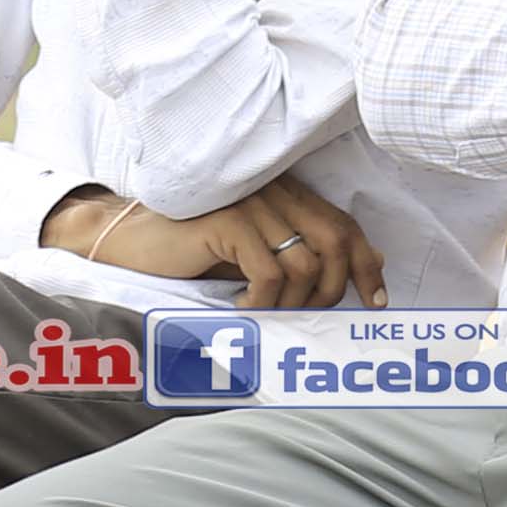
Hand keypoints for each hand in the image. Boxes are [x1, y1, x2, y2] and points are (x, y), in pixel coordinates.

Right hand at [60, 173, 381, 310]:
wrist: (131, 243)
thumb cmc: (193, 252)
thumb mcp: (255, 254)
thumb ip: (300, 253)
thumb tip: (362, 267)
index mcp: (285, 194)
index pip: (343, 224)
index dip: (366, 263)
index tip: (375, 300)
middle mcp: (274, 191)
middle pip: (335, 240)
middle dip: (334, 289)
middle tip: (309, 315)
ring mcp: (251, 203)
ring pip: (304, 263)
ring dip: (292, 301)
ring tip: (265, 311)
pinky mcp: (228, 221)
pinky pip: (269, 273)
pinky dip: (261, 301)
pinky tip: (239, 306)